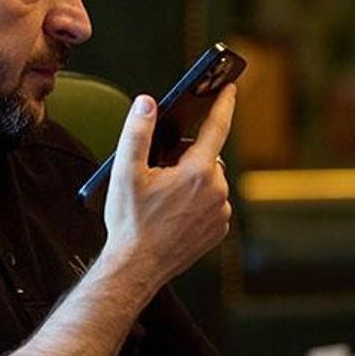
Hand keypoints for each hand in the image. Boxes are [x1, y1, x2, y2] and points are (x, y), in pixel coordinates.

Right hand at [102, 84, 236, 285]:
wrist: (136, 268)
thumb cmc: (130, 221)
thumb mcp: (125, 171)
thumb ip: (137, 131)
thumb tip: (147, 103)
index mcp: (197, 171)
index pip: (216, 127)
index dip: (222, 103)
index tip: (229, 87)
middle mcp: (217, 191)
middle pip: (206, 156)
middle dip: (186, 156)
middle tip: (158, 171)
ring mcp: (220, 213)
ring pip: (209, 181)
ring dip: (191, 181)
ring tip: (162, 199)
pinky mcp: (218, 231)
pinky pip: (211, 204)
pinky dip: (196, 202)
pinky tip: (173, 214)